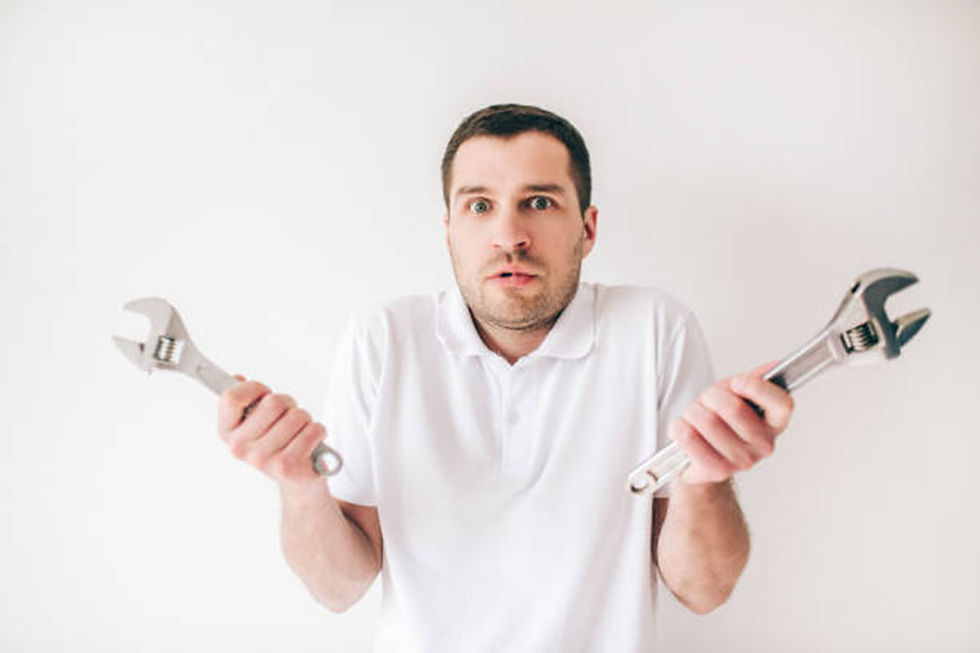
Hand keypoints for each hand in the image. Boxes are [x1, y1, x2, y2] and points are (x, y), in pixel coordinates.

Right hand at [217, 375, 326, 488]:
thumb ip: (246, 400)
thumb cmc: (279, 444)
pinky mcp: (288, 467)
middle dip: (289, 405)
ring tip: (299, 433)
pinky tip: (311, 444)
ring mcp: (263, 460)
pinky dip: (318, 432)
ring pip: (297, 415)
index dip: (254, 389)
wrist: (297, 480)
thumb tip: (237, 377)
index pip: (231, 398)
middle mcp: (240, 449)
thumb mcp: (257, 422)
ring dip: (306, 420)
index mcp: (227, 433)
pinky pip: (313, 430)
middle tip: (288, 419)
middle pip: (273, 402)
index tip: (264, 395)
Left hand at [671, 361, 793, 485]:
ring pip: (707, 420)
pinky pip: (689, 438)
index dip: (757, 388)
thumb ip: (754, 380)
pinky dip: (679, 427)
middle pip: (733, 407)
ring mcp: (743, 461)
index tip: (737, 382)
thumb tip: (774, 366)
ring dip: (692, 412)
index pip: (781, 403)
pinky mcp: (718, 471)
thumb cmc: (721, 422)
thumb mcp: (737, 395)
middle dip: (711, 396)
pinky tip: (684, 428)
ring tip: (695, 418)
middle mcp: (764, 445)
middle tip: (707, 401)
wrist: (699, 458)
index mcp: (775, 423)